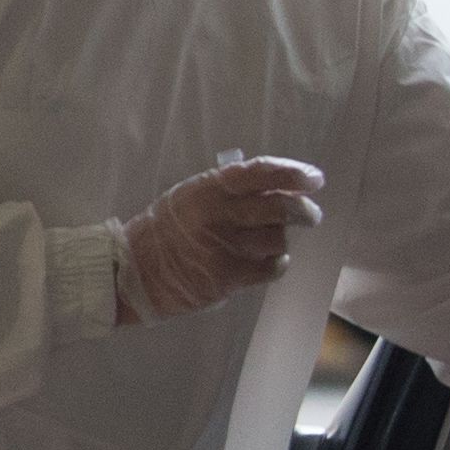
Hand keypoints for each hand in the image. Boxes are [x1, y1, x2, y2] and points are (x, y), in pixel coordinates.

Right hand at [119, 155, 324, 324]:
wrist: (134, 272)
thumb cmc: (167, 231)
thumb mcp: (191, 196)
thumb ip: (228, 190)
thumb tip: (278, 185)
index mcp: (208, 188)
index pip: (258, 173)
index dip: (291, 173)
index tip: (314, 178)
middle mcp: (218, 214)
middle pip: (278, 208)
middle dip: (304, 210)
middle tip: (311, 214)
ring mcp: (224, 246)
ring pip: (277, 239)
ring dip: (281, 240)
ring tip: (268, 241)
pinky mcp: (228, 276)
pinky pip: (271, 267)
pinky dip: (276, 264)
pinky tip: (266, 261)